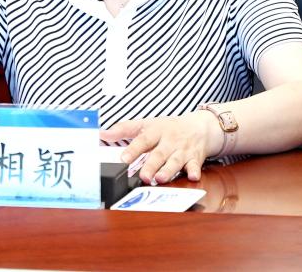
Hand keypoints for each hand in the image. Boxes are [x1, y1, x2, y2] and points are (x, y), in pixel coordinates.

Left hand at [99, 111, 218, 183]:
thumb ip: (124, 129)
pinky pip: (195, 165)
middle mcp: (169, 141)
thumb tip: (102, 133)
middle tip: (143, 176)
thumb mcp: (146, 124)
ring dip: (169, 170)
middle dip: (151, 165)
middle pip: (159, 154)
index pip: (143, 140)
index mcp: (156, 131)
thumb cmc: (168, 128)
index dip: (133, 150)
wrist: (199, 126)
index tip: (123, 159)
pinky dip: (195, 171)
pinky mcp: (195, 158)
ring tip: (160, 179)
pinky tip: (193, 176)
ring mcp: (182, 150)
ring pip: (175, 161)